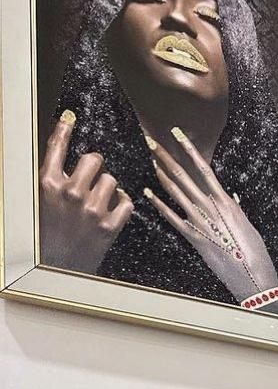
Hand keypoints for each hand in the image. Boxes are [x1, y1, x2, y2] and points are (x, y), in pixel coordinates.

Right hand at [39, 111, 133, 271]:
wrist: (55, 270)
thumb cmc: (46, 234)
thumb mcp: (42, 201)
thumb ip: (54, 178)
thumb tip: (67, 156)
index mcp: (48, 184)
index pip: (57, 147)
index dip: (64, 128)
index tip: (70, 118)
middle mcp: (70, 193)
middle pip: (94, 159)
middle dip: (94, 165)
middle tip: (91, 176)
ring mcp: (91, 210)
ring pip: (112, 180)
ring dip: (108, 187)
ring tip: (100, 198)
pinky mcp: (109, 226)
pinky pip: (126, 202)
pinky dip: (122, 203)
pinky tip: (114, 207)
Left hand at [145, 127, 277, 309]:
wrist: (254, 277)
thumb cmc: (255, 253)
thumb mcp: (247, 226)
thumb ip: (236, 210)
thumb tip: (232, 198)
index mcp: (225, 201)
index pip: (203, 168)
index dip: (188, 149)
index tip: (176, 134)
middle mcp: (211, 207)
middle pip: (184, 175)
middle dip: (166, 157)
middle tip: (150, 140)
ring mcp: (200, 222)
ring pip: (176, 192)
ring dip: (161, 174)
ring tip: (149, 159)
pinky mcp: (193, 238)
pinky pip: (172, 217)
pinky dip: (159, 204)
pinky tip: (147, 193)